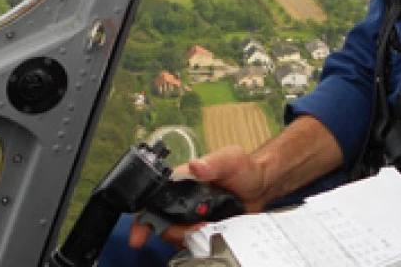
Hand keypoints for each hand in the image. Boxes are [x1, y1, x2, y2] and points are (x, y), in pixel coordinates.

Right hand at [129, 145, 264, 249]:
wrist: (262, 186)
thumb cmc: (244, 168)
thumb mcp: (231, 159)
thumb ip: (214, 162)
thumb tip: (195, 165)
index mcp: (184, 179)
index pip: (155, 196)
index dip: (144, 216)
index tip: (139, 235)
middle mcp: (183, 198)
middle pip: (162, 221)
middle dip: (172, 231)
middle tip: (196, 229)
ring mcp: (192, 215)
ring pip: (176, 234)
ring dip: (187, 236)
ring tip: (208, 228)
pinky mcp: (203, 228)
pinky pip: (192, 241)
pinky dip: (198, 242)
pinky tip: (212, 235)